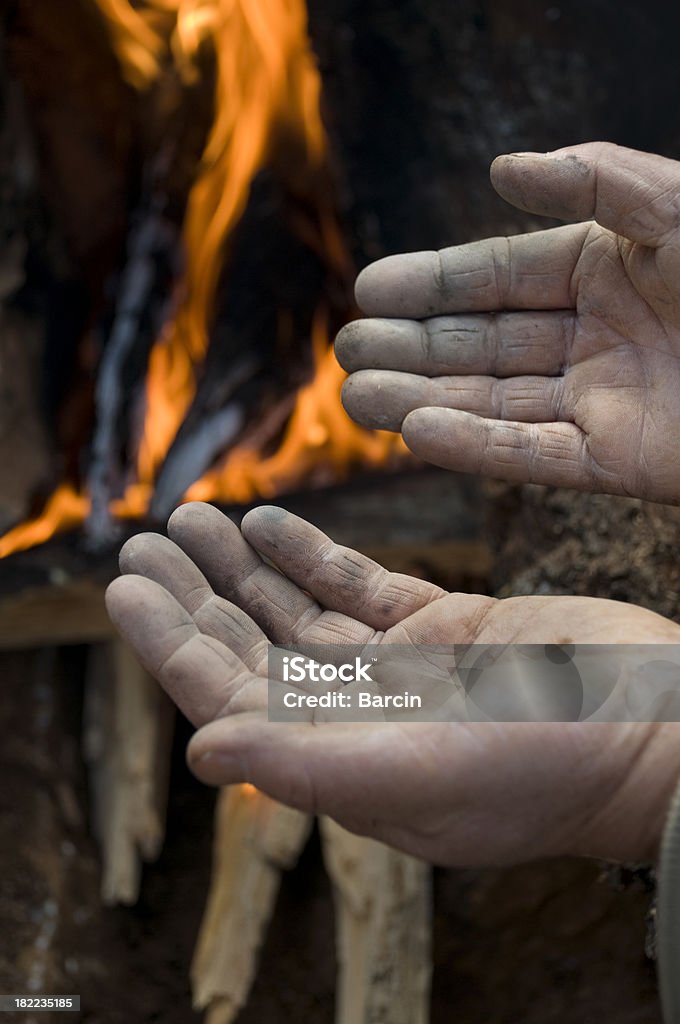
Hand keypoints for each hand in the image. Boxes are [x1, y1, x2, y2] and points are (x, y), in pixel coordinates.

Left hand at [106, 502, 679, 865]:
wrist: (649, 730)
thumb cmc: (546, 769)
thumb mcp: (421, 773)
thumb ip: (308, 763)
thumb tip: (200, 750)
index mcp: (339, 760)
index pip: (229, 697)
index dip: (171, 643)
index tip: (126, 585)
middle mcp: (357, 716)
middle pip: (252, 647)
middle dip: (195, 595)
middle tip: (142, 539)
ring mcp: (396, 669)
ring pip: (295, 611)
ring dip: (241, 567)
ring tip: (192, 518)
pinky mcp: (438, 625)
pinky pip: (357, 585)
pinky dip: (311, 554)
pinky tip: (268, 520)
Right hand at [336, 142, 679, 503]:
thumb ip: (598, 179)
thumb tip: (504, 168)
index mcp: (606, 271)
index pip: (499, 277)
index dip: (432, 283)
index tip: (369, 288)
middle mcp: (596, 337)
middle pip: (484, 345)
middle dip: (413, 348)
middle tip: (346, 350)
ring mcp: (603, 403)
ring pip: (495, 403)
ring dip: (424, 401)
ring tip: (358, 398)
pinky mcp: (619, 463)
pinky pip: (534, 454)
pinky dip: (477, 448)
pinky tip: (419, 434)